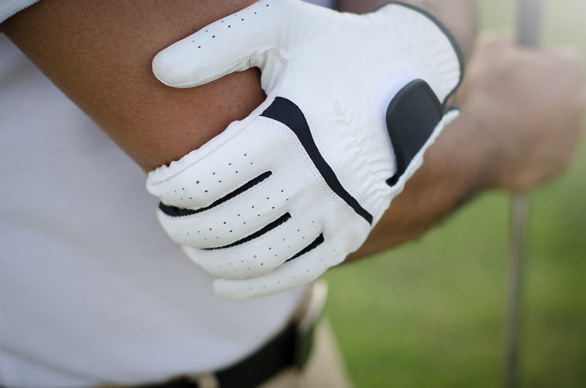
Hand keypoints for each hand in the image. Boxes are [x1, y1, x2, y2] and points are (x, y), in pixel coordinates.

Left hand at [147, 0, 461, 297]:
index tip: (156, 183)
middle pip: (224, 225)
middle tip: (166, 215)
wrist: (408, 76)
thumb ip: (216, 44)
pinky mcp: (353, 229)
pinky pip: (297, 274)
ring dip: (208, 258)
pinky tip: (222, 283)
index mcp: (289, 128)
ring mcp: (338, 210)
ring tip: (189, 243)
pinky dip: (253, 286)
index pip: (203, 180)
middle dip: (179, 226)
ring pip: (256, 257)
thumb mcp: (280, 26)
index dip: (166, 189)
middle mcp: (315, 177)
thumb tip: (158, 71)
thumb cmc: (334, 50)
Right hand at [458, 34, 585, 192]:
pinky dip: (529, 154)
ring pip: (555, 128)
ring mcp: (573, 135)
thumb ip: (502, 40)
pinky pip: (546, 156)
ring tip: (501, 131)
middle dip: (539, 99)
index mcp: (567, 70)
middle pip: (561, 96)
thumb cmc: (485, 96)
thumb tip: (506, 42)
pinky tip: (504, 150)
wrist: (478, 143)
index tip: (516, 75)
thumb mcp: (486, 52)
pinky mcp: (561, 163)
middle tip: (507, 106)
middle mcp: (580, 101)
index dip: (537, 66)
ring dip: (535, 127)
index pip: (561, 59)